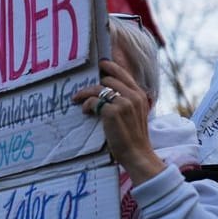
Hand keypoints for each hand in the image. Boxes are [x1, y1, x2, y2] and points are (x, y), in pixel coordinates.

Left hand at [72, 59, 164, 185]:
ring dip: (85, 93)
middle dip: (93, 84)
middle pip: (107, 79)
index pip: (123, 72)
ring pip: (98, 88)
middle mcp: (133, 96)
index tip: (99, 64)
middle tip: (82, 91)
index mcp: (140, 94)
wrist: (137, 154)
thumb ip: (126, 99)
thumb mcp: (135, 113)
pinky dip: (86, 105)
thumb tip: (107, 88)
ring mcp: (124, 103)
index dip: (109, 66)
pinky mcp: (113, 112)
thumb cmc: (133, 135)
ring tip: (77, 100)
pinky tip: (86, 112)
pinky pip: (93, 101)